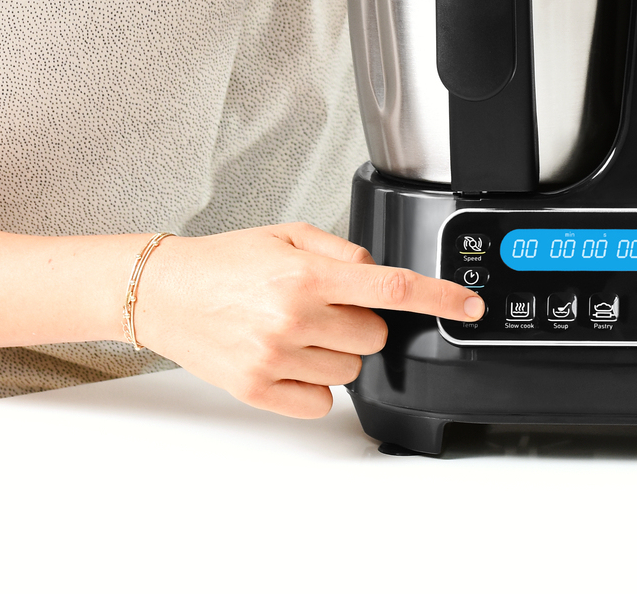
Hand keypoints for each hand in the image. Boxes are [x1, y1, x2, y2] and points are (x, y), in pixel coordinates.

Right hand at [131, 222, 483, 418]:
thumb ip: (340, 251)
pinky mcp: (260, 390)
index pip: (390, 288)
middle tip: (322, 308)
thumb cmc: (226, 262)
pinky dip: (313, 383)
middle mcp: (294, 316)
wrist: (167, 293)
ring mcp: (277, 358)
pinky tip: (286, 358)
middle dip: (359, 322)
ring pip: (351, 370)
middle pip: (374, 336)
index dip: (438, 299)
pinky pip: (321, 401)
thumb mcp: (286, 234)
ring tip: (296, 330)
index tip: (469, 308)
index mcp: (305, 274)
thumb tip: (377, 276)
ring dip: (336, 353)